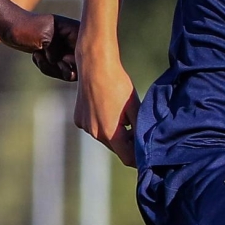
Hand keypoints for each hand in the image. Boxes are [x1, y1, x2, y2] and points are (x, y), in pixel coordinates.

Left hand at [0, 8, 78, 81]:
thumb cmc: (25, 28)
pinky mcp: (58, 56)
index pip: (89, 53)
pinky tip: (36, 55)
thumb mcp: (43, 38)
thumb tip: (69, 73)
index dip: (76, 62)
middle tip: (46, 56)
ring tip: (38, 54)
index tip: (61, 59)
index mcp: (76, 30)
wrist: (9, 26)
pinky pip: (58, 72)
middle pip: (81, 66)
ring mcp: (67, 49)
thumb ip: (60, 54)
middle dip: (61, 68)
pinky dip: (46, 67)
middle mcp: (75, 40)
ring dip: (51, 68)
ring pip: (69, 72)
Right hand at [74, 33, 139, 165]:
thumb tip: (146, 144)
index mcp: (111, 133)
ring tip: (122, 115)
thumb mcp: (135, 107)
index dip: (138, 159)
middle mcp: (95, 133)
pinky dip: (102, 124)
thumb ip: (140, 129)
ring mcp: (85, 126)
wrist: (95, 66)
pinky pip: (94, 127)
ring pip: (104, 137)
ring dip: (114, 132)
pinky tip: (107, 108)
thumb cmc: (118, 84)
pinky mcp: (78, 119)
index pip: (127, 158)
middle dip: (127, 143)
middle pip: (115, 147)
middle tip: (137, 130)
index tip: (146, 155)